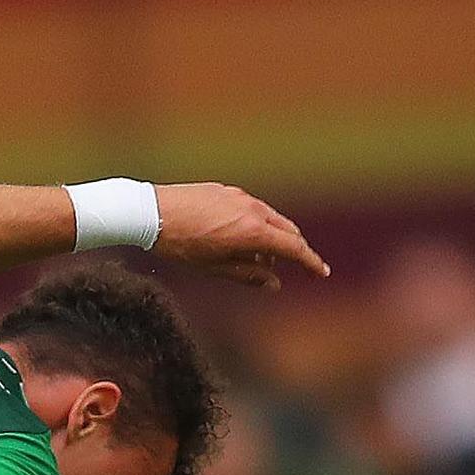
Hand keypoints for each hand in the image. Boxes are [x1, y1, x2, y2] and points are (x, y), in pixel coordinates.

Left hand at [154, 184, 329, 288]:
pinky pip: (252, 209)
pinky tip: (240, 239)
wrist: (152, 212)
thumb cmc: (179, 245)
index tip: (322, 272)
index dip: (310, 261)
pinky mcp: (228, 190)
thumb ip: (247, 275)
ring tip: (258, 260)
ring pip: (270, 218)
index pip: (292, 247)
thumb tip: (273, 283)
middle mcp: (252, 210)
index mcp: (252, 231)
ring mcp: (241, 197)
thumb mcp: (213, 268)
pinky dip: (256, 225)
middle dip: (293, 249)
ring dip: (272, 239)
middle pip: (286, 230)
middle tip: (293, 266)